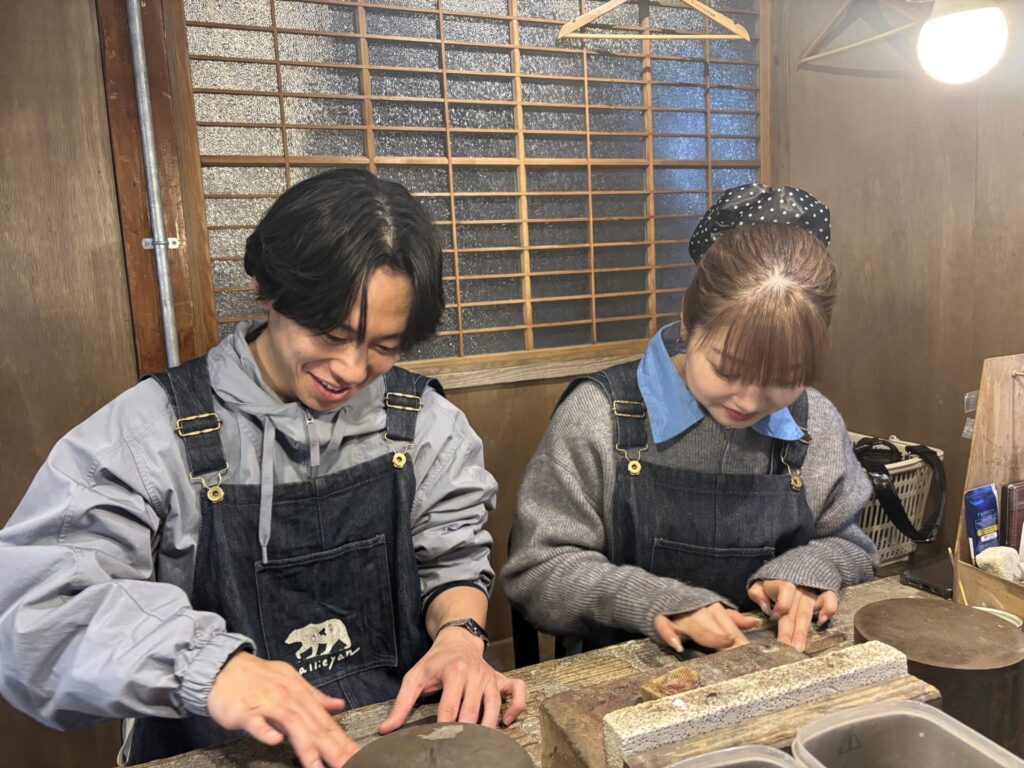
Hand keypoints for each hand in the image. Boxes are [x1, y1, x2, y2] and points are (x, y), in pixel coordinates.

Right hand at [207, 652, 358, 767]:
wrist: (226, 667)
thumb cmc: (260, 678)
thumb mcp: (292, 683)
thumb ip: (315, 697)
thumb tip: (339, 705)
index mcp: (301, 695)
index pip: (326, 723)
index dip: (343, 741)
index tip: (357, 757)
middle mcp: (289, 699)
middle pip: (315, 726)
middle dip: (333, 748)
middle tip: (347, 765)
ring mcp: (268, 704)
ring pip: (291, 724)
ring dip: (305, 745)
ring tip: (315, 766)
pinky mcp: (246, 710)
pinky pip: (257, 722)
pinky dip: (266, 731)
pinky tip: (275, 741)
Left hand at [378, 626, 526, 733]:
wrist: (457, 640)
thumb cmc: (435, 661)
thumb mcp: (414, 678)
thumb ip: (401, 704)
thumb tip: (386, 730)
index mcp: (454, 672)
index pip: (449, 708)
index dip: (444, 728)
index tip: (439, 743)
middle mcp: (475, 674)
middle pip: (472, 710)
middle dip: (466, 732)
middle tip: (458, 748)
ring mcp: (490, 677)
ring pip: (495, 705)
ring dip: (489, 726)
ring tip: (480, 745)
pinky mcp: (501, 679)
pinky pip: (518, 692)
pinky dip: (516, 707)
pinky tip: (505, 723)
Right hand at [653, 603, 758, 651]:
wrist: (660, 597)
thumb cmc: (692, 610)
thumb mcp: (715, 613)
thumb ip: (733, 619)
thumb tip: (755, 622)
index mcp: (711, 608)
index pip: (727, 626)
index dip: (738, 639)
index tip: (749, 652)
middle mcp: (696, 610)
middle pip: (714, 625)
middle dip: (726, 639)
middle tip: (739, 654)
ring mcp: (678, 616)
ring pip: (694, 624)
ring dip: (707, 635)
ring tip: (723, 645)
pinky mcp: (660, 620)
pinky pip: (663, 626)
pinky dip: (670, 635)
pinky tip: (678, 646)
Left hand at [748, 579, 837, 651]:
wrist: (797, 568)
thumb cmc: (774, 584)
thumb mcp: (761, 584)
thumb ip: (757, 592)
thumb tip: (765, 607)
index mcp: (782, 582)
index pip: (785, 590)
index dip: (782, 604)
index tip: (774, 617)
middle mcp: (798, 588)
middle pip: (796, 610)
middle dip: (792, 631)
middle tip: (788, 649)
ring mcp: (812, 591)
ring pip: (808, 611)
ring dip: (803, 630)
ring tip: (800, 647)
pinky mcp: (825, 593)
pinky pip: (830, 598)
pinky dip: (829, 608)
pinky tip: (823, 621)